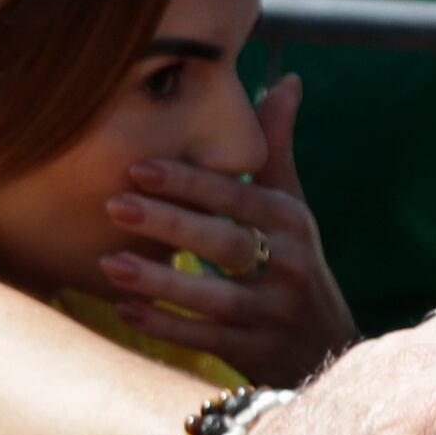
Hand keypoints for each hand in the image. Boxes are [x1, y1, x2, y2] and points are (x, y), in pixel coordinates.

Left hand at [99, 80, 361, 382]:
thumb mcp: (293, 208)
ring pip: (214, 299)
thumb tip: (288, 81)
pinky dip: (166, 327)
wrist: (327, 349)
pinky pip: (206, 341)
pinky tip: (124, 311)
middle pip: (226, 244)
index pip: (240, 198)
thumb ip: (278, 150)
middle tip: (112, 204)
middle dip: (170, 224)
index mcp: (292, 224)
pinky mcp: (255, 353)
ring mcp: (272, 314)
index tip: (139, 167)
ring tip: (108, 264)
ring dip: (160, 281)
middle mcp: (289, 267)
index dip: (192, 183)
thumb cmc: (295, 264)